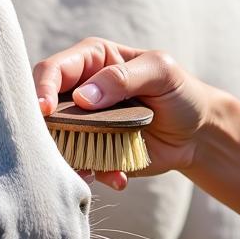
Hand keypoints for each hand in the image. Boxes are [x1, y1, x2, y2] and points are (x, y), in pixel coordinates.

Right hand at [33, 36, 215, 187]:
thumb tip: (82, 98)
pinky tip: (119, 177)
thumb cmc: (179, 91)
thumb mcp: (160, 72)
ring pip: (56, 140)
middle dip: (48, 129)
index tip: (45, 110)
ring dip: (69, 158)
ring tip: (92, 170)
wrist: (197, 133)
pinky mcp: (92, 151)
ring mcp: (83, 124)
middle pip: (43, 108)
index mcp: (90, 61)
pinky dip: (93, 175)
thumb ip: (123, 77)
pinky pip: (79, 165)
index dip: (42, 88)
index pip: (52, 70)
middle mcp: (78, 91)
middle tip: (61, 146)